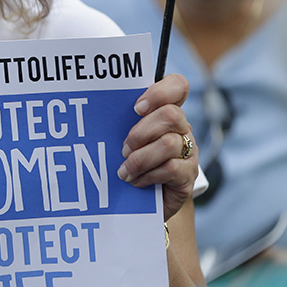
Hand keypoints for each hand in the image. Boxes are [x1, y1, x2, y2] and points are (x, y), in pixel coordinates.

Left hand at [118, 73, 197, 220]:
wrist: (145, 201)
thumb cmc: (131, 162)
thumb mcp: (127, 139)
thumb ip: (123, 122)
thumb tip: (97, 110)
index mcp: (166, 111)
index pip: (178, 86)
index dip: (159, 92)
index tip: (136, 108)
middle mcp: (182, 128)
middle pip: (171, 114)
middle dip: (141, 132)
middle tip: (125, 149)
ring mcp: (189, 151)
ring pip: (168, 144)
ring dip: (141, 158)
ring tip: (125, 169)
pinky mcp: (188, 175)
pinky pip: (170, 168)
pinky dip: (148, 175)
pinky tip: (136, 181)